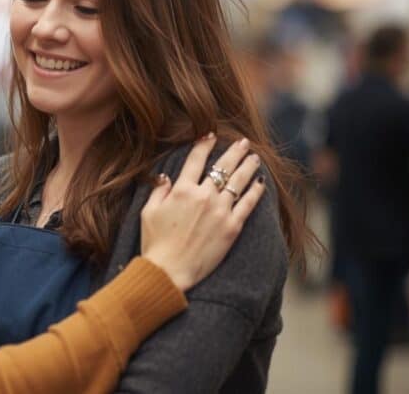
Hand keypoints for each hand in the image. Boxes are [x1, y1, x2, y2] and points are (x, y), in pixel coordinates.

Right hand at [140, 134, 265, 291]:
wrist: (169, 271)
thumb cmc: (155, 244)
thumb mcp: (148, 213)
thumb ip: (158, 191)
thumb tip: (165, 177)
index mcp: (181, 190)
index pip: (195, 159)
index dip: (204, 144)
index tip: (210, 135)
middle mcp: (203, 196)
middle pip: (222, 166)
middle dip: (234, 151)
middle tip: (243, 142)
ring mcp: (220, 211)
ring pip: (239, 182)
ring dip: (248, 166)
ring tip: (254, 157)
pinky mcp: (232, 228)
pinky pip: (248, 204)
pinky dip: (256, 191)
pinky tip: (260, 182)